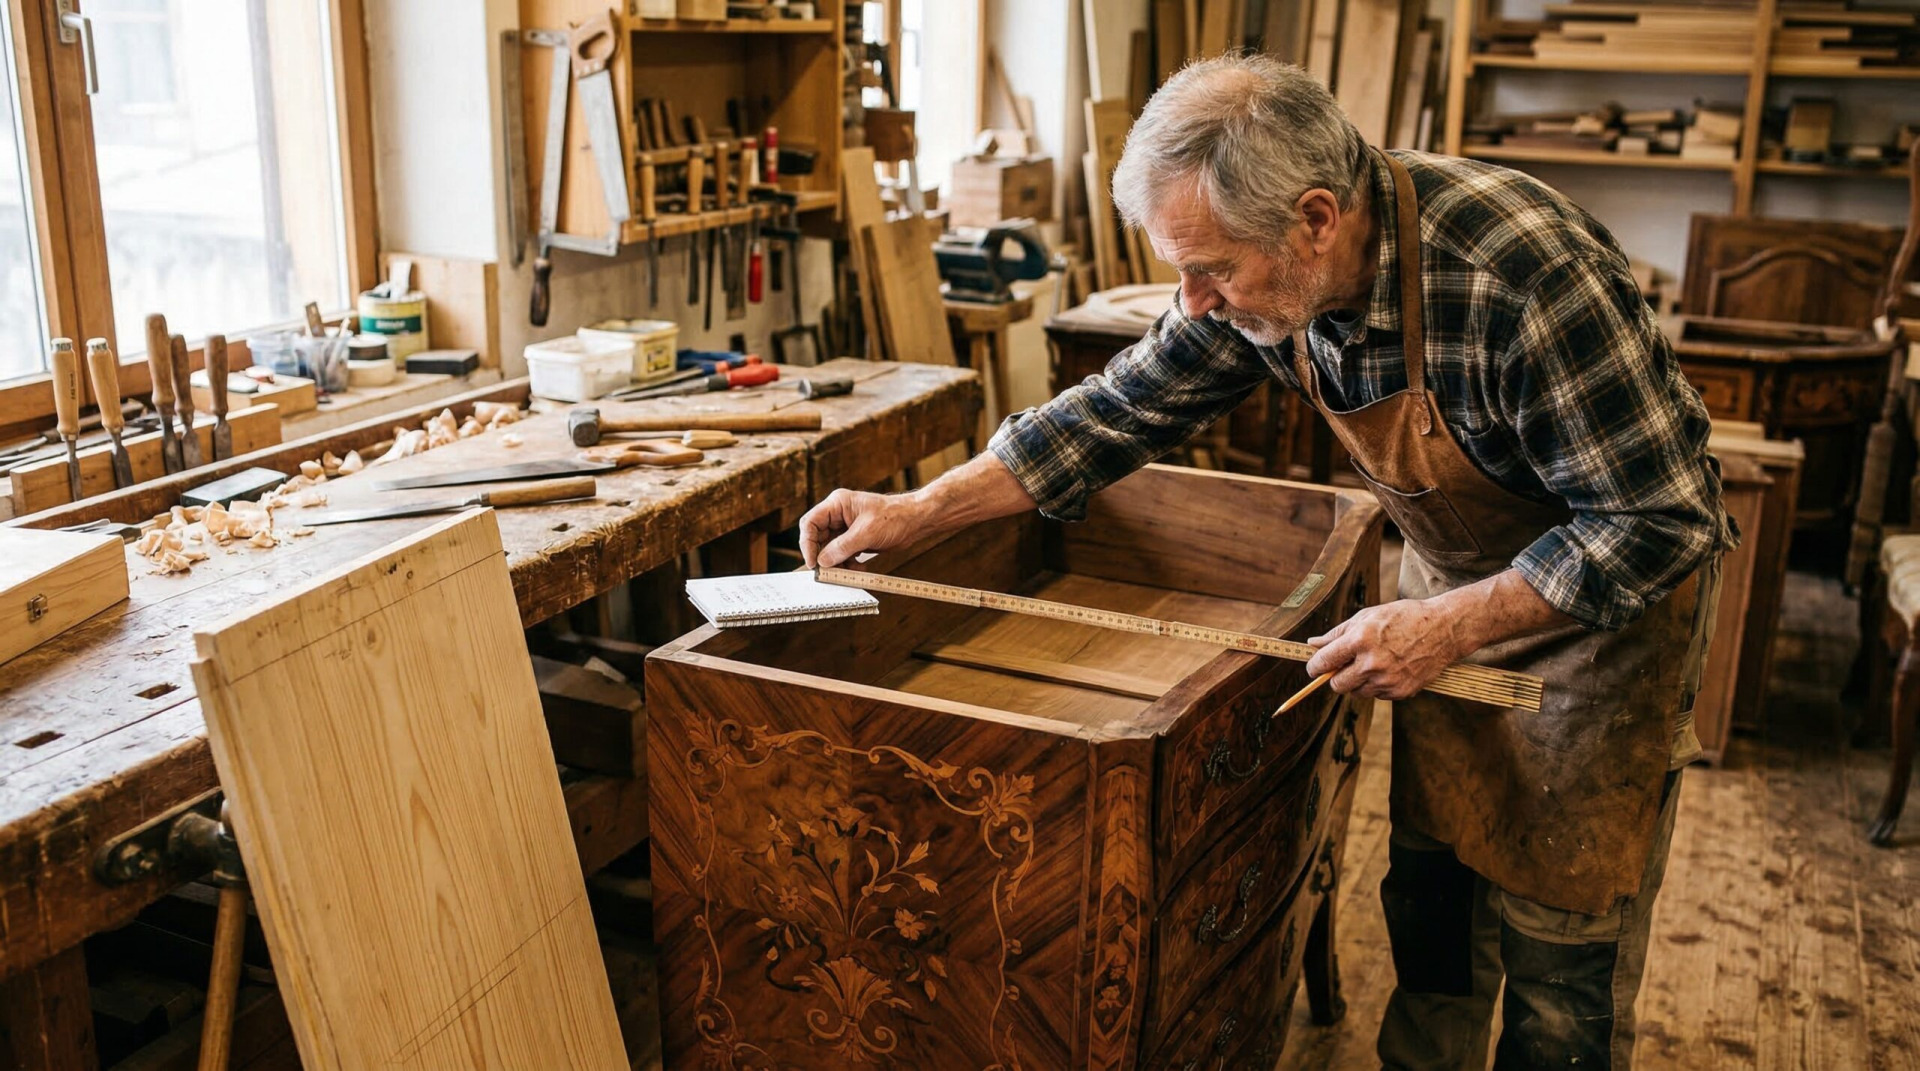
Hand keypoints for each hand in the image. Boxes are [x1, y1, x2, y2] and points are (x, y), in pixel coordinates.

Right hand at [800, 488, 934, 568]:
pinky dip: (847, 564)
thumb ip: (842, 547)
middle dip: (823, 557)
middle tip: (828, 573)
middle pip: (818, 538)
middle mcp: (838, 515)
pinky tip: (858, 569)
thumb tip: (823, 561)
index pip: (810, 523)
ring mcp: (845, 528)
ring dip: (837, 563)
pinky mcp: (854, 539)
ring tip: (848, 572)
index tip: (813, 562)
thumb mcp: (867, 532)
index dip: (808, 543)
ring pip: (830, 550)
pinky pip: (842, 555)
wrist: (915, 521)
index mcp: (837, 504)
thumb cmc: (894, 517)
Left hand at [1304, 598, 1472, 700]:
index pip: (1324, 662)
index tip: (1314, 668)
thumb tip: (1312, 645)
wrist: (1443, 629)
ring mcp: (1387, 680)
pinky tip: (1390, 668)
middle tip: (1343, 667)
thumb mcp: (1367, 616)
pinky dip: (1377, 685)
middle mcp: (1372, 663)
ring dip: (1358, 681)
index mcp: (1360, 640)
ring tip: (1373, 662)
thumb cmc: (1403, 618)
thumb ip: (1337, 633)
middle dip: (1335, 678)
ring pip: (1357, 692)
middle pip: (1337, 685)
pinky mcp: (1400, 692)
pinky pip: (1376, 695)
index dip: (1314, 667)